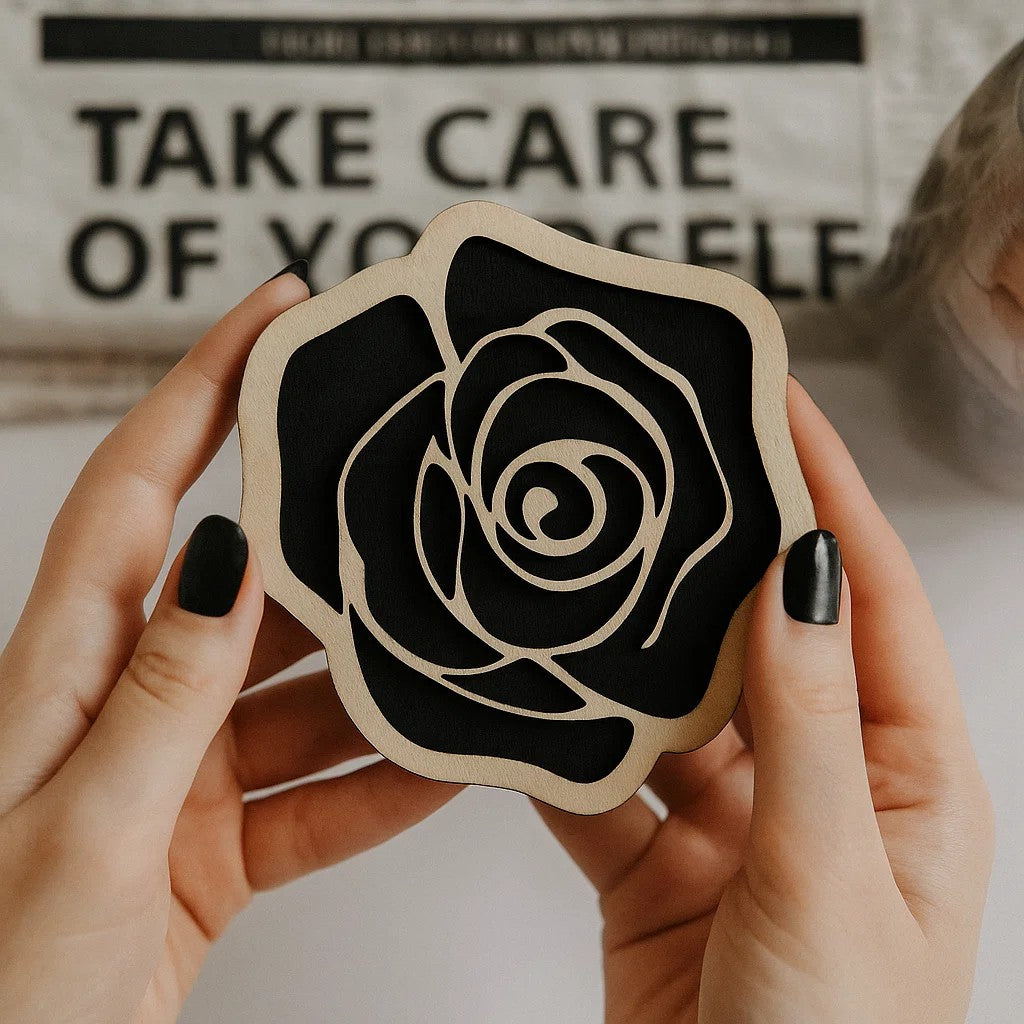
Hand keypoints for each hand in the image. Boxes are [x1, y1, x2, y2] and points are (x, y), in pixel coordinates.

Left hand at [0, 272, 460, 1023]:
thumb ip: (164, 696)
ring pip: (301, 696)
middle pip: (247, 586)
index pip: (138, 485)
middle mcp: (128, 701)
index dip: (205, 387)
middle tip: (418, 490)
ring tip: (462, 648)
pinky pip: (317, 793)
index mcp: (64, 668)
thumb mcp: (81, 830)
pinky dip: (380, 785)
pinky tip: (444, 767)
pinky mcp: (217, 839)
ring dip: (379, 683)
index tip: (278, 313)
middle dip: (332, 538)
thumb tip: (226, 558)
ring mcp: (179, 770)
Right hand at [536, 379, 993, 1023]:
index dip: (830, 495)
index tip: (782, 408)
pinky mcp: (657, 865)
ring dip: (630, 651)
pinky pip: (603, 782)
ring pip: (674, 706)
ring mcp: (735, 825)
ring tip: (586, 564)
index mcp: (908, 782)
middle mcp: (823, 788)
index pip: (869, 602)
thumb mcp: (831, 881)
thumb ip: (809, 724)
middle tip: (671, 460)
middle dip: (719, 552)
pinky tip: (529, 707)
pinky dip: (563, 750)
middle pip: (764, 638)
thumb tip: (804, 580)